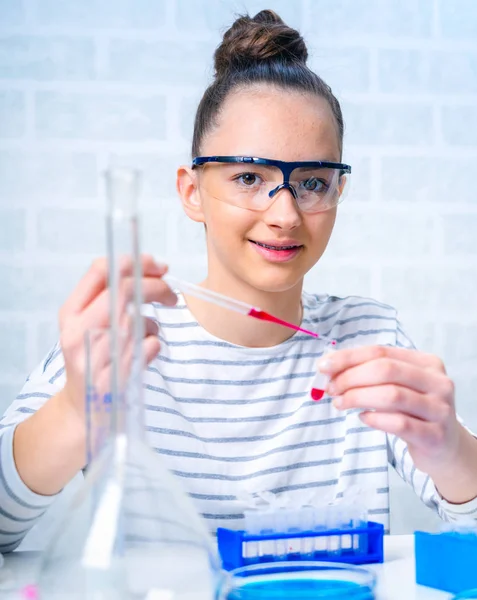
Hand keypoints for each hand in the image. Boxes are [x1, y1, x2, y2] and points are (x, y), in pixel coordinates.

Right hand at [58, 255, 176, 423]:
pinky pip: (149, 347)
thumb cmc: (93, 360)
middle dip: (157, 286)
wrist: (83, 409)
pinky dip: (155, 346)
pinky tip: (145, 354)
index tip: (158, 265)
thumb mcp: (89, 324)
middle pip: (125, 290)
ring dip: (153, 324)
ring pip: (139, 319)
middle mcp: (78, 331)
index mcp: (71, 313)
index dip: (136, 262)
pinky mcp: (113, 379)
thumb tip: (152, 268)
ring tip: (149, 333)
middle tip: (171, 295)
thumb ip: (110, 296)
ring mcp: (94, 356)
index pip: (102, 270)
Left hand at [318, 346, 461, 476]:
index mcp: (427, 363)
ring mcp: (439, 409)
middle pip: (385, 370)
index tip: (324, 367)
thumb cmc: (414, 411)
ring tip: (340, 403)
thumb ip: (371, 374)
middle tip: (331, 389)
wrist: (445, 448)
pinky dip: (375, 419)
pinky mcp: (435, 435)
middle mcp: (438, 382)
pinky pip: (399, 423)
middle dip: (351, 378)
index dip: (348, 358)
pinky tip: (363, 418)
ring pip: (391, 395)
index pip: (381, 352)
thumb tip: (330, 369)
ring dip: (357, 397)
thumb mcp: (400, 386)